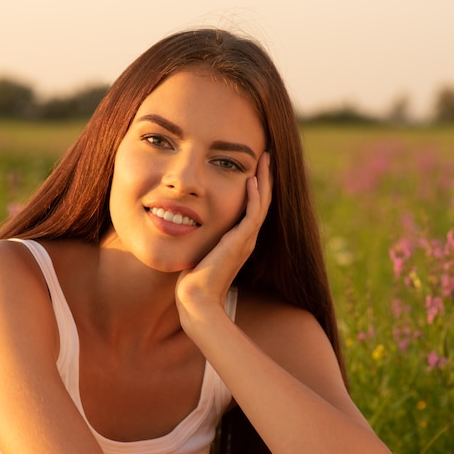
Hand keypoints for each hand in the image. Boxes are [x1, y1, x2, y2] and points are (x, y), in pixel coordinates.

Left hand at [175, 152, 271, 327]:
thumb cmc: (193, 279)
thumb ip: (201, 238)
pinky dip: (254, 196)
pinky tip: (252, 180)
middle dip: (265, 177)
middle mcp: (247, 238)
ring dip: (264, 179)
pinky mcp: (241, 242)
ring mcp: (246, 240)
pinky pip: (253, 213)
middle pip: (263, 200)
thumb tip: (186, 225)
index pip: (253, 207)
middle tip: (266, 155)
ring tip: (265, 159)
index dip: (256, 186)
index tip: (253, 166)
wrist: (197, 299)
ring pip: (262, 203)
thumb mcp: (200, 251)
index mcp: (239, 240)